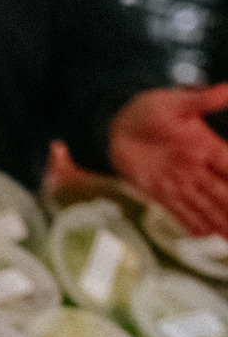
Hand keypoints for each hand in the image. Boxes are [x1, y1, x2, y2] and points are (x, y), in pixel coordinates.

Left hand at [109, 86, 227, 235]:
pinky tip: (207, 236)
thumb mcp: (176, 103)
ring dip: (219, 222)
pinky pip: (180, 212)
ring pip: (204, 207)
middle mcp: (197, 168)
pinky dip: (193, 224)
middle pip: (221, 193)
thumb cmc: (149, 110)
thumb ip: (203, 100)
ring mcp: (179, 182)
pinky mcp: (160, 193)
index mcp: (205, 146)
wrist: (119, 126)